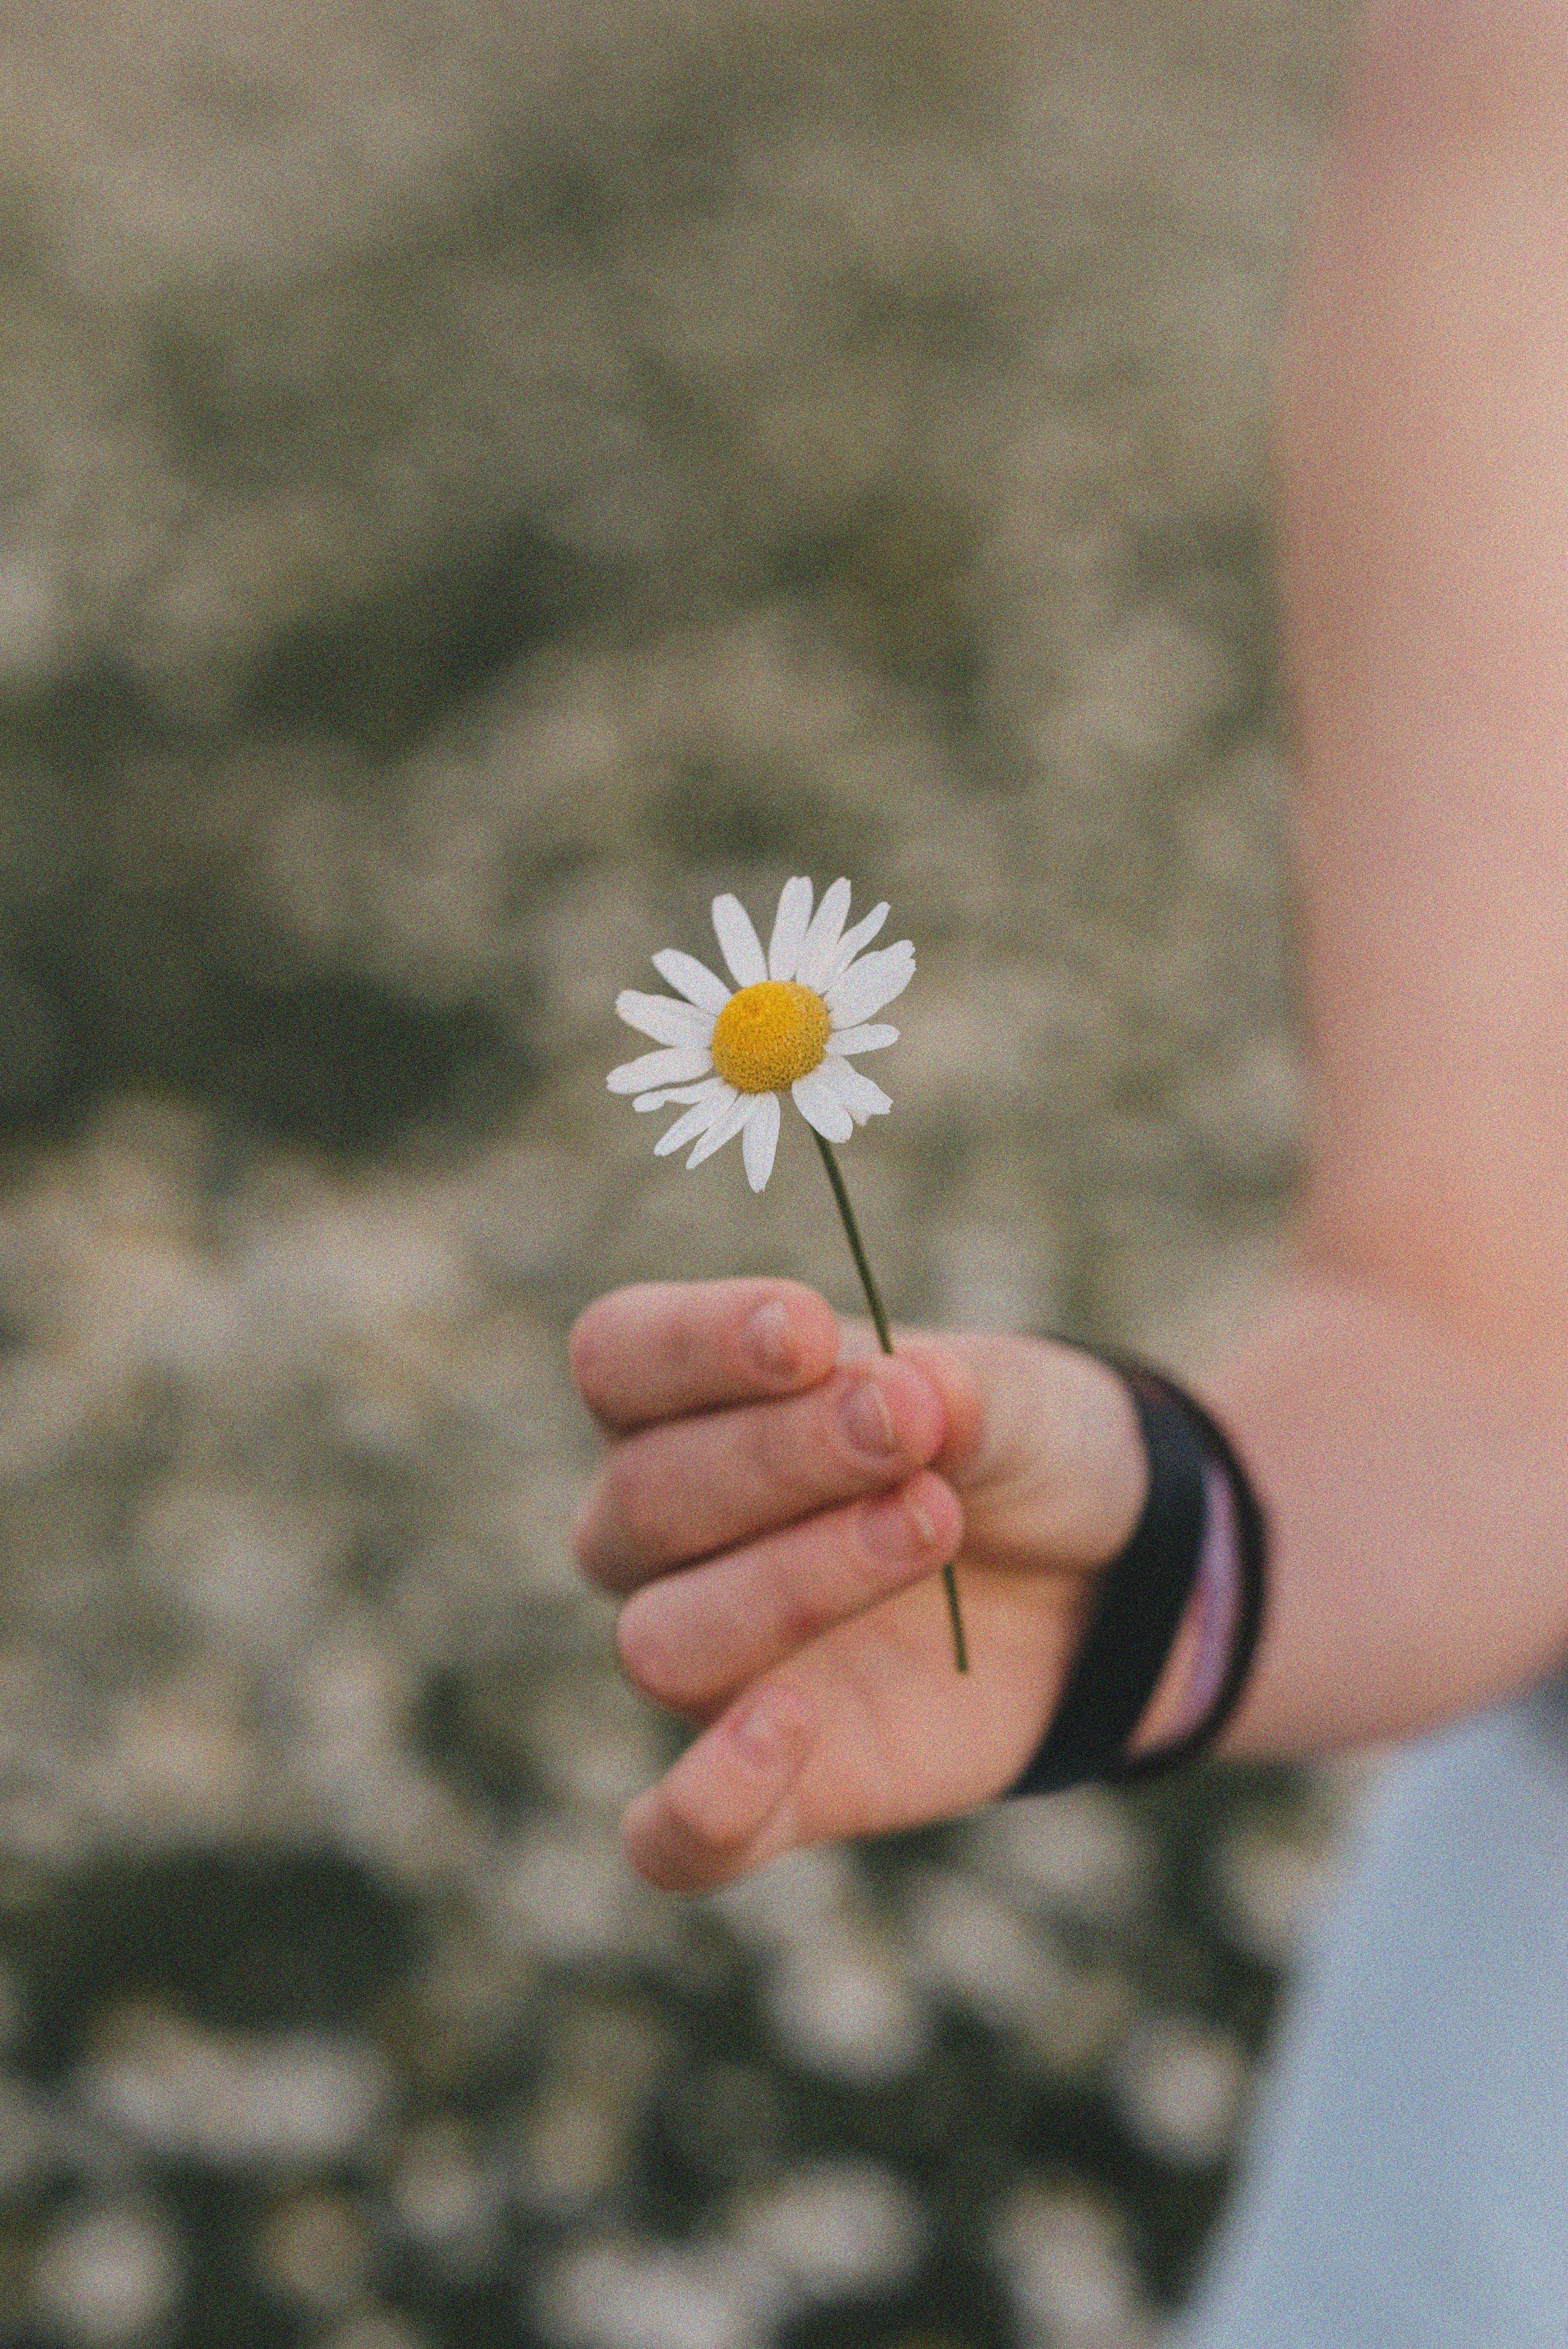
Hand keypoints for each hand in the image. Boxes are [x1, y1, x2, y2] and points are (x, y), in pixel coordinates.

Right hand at [569, 1279, 1147, 1887]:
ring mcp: (714, 1669)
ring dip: (793, 1581)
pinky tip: (789, 1727)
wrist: (1101, 1576)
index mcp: (686, 1407)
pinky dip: (706, 1799)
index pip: (617, 1358)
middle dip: (782, 1457)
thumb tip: (910, 1395)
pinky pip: (675, 1838)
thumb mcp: (1011, 1398)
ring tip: (929, 1523)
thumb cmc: (1011, 1453)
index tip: (809, 1331)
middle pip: (643, 1500)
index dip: (691, 1343)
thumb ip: (954, 1393)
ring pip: (662, 1642)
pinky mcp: (777, 1790)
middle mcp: (663, 1540)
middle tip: (913, 1431)